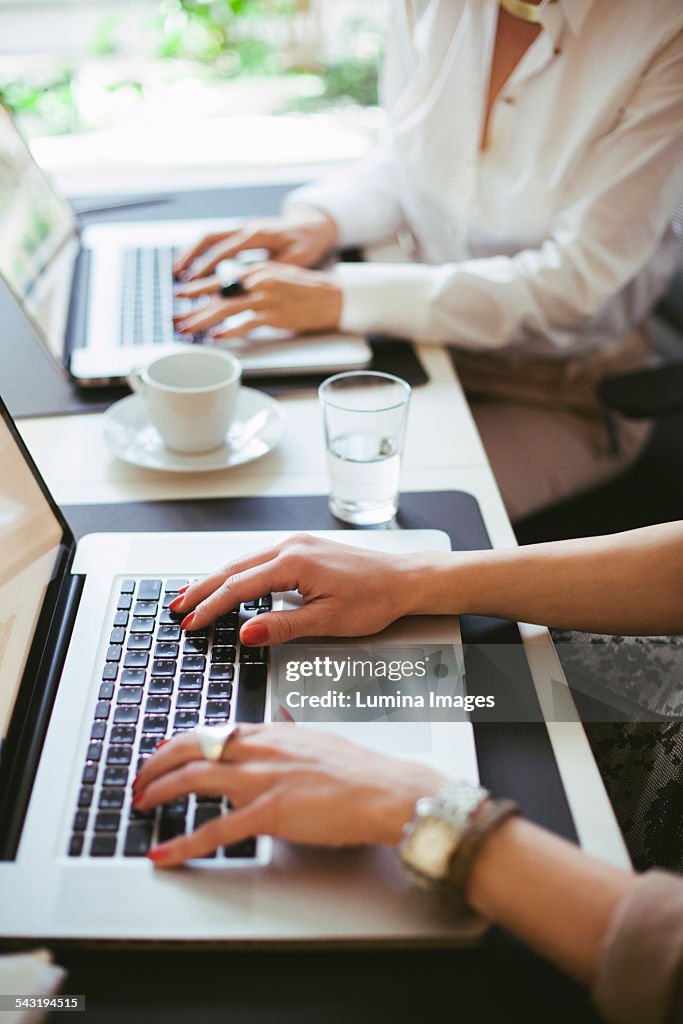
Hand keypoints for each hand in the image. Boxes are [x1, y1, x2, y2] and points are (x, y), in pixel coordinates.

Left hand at [133, 724, 447, 864]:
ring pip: (195, 778)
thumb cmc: (359, 769)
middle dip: (157, 764)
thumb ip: (292, 730)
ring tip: (140, 803)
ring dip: (159, 791)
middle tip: (139, 780)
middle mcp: (261, 749)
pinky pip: (217, 830)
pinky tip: (165, 854)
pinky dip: (184, 843)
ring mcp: (263, 779)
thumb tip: (281, 717)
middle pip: (193, 747)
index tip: (161, 753)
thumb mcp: (318, 737)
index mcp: (271, 732)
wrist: (385, 789)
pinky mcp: (271, 813)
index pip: (212, 730)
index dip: (178, 743)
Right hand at [169, 534, 432, 643]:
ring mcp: (297, 545)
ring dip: (217, 580)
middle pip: (234, 569)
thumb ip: (283, 626)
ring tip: (193, 597)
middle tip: (176, 607)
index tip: (191, 622)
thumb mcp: (328, 621)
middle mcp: (291, 547)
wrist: (405, 579)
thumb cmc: (375, 599)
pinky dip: (239, 574)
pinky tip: (230, 584)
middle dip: (202, 588)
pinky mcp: (304, 549)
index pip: (240, 587)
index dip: (212, 607)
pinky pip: (260, 560)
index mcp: (294, 562)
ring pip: (245, 562)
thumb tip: (246, 633)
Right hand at [173, 209, 338, 279]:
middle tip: (176, 273)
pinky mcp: (242, 234)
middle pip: (210, 236)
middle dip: (190, 255)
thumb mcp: (297, 259)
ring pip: (210, 237)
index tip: (193, 280)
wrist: (313, 226)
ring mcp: (243, 228)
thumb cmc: (307, 244)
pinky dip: (203, 253)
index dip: (207, 266)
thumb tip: (253, 283)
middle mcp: (246, 228)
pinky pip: (217, 241)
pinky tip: (193, 267)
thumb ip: (273, 270)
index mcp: (258, 234)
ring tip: (178, 271)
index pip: (225, 250)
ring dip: (192, 253)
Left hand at [173, 262, 341, 338]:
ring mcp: (265, 298)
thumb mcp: (275, 276)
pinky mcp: (275, 315)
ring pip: (226, 309)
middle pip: (217, 295)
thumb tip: (230, 294)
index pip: (220, 278)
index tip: (180, 294)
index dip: (197, 287)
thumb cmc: (305, 289)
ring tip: (188, 330)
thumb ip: (252, 283)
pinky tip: (217, 338)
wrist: (332, 296)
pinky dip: (230, 332)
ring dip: (203, 321)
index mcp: (256, 269)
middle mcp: (257, 280)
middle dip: (193, 308)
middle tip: (175, 319)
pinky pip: (246, 324)